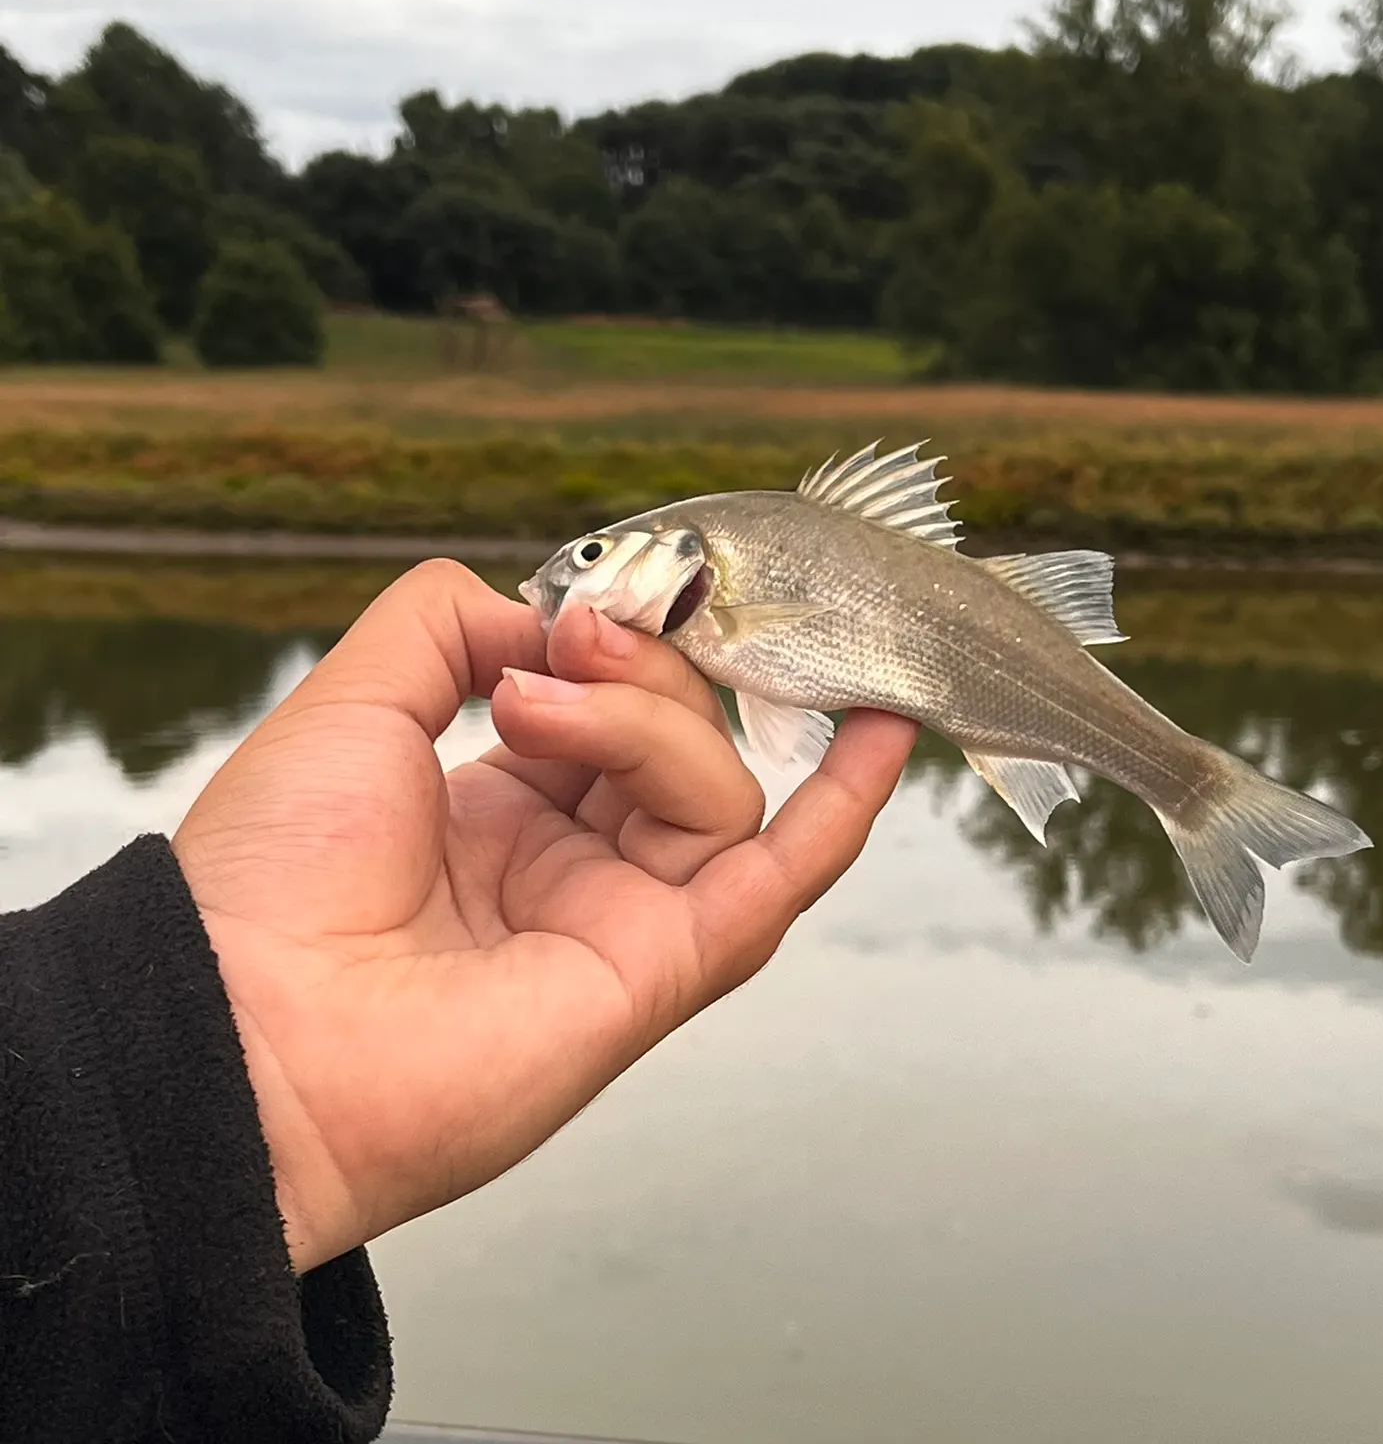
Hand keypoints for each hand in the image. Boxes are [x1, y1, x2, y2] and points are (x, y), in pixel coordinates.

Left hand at [171, 559, 916, 1273]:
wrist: (243, 1026)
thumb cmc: (271, 878)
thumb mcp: (354, 700)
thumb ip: (452, 624)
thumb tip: (549, 615)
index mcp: (499, 811)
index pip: (612, 707)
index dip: (613, 647)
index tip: (580, 609)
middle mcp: (572, 866)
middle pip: (678, 739)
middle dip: (636, 674)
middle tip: (565, 649)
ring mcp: (622, 918)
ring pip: (716, 788)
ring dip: (650, 723)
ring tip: (546, 712)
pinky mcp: (662, 968)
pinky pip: (780, 880)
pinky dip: (844, 808)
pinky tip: (884, 728)